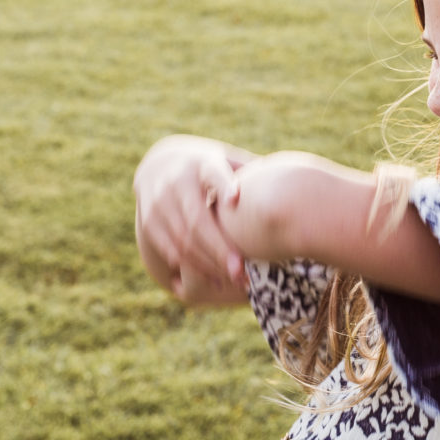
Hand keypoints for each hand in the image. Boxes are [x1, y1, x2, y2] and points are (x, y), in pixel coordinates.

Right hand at [133, 136, 246, 303]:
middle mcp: (176, 181)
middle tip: (243, 272)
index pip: (212, 172)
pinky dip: (192, 266)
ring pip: (182, 240)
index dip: (222, 185)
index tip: (236, 198)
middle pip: (196, 220)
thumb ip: (251, 171)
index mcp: (202, 163)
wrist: (159, 163)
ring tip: (235, 280)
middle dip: (219, 249)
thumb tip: (290, 180)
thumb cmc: (210, 166)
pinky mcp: (149, 221)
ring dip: (208, 263)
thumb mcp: (228, 160)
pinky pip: (169, 249)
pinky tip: (215, 278)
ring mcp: (158, 202)